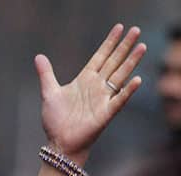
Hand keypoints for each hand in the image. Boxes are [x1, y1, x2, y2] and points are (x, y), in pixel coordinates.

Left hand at [36, 24, 145, 163]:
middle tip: (136, 30)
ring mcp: (103, 99)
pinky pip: (119, 100)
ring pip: (120, 76)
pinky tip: (137, 80)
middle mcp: (97, 87)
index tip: (119, 28)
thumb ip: (46, 74)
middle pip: (114, 62)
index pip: (100, 56)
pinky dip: (128, 91)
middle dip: (125, 46)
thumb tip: (38, 56)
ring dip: (131, 62)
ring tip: (142, 47)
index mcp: (85, 79)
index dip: (110, 42)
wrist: (60, 143)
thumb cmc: (56, 120)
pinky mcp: (105, 114)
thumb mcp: (49, 93)